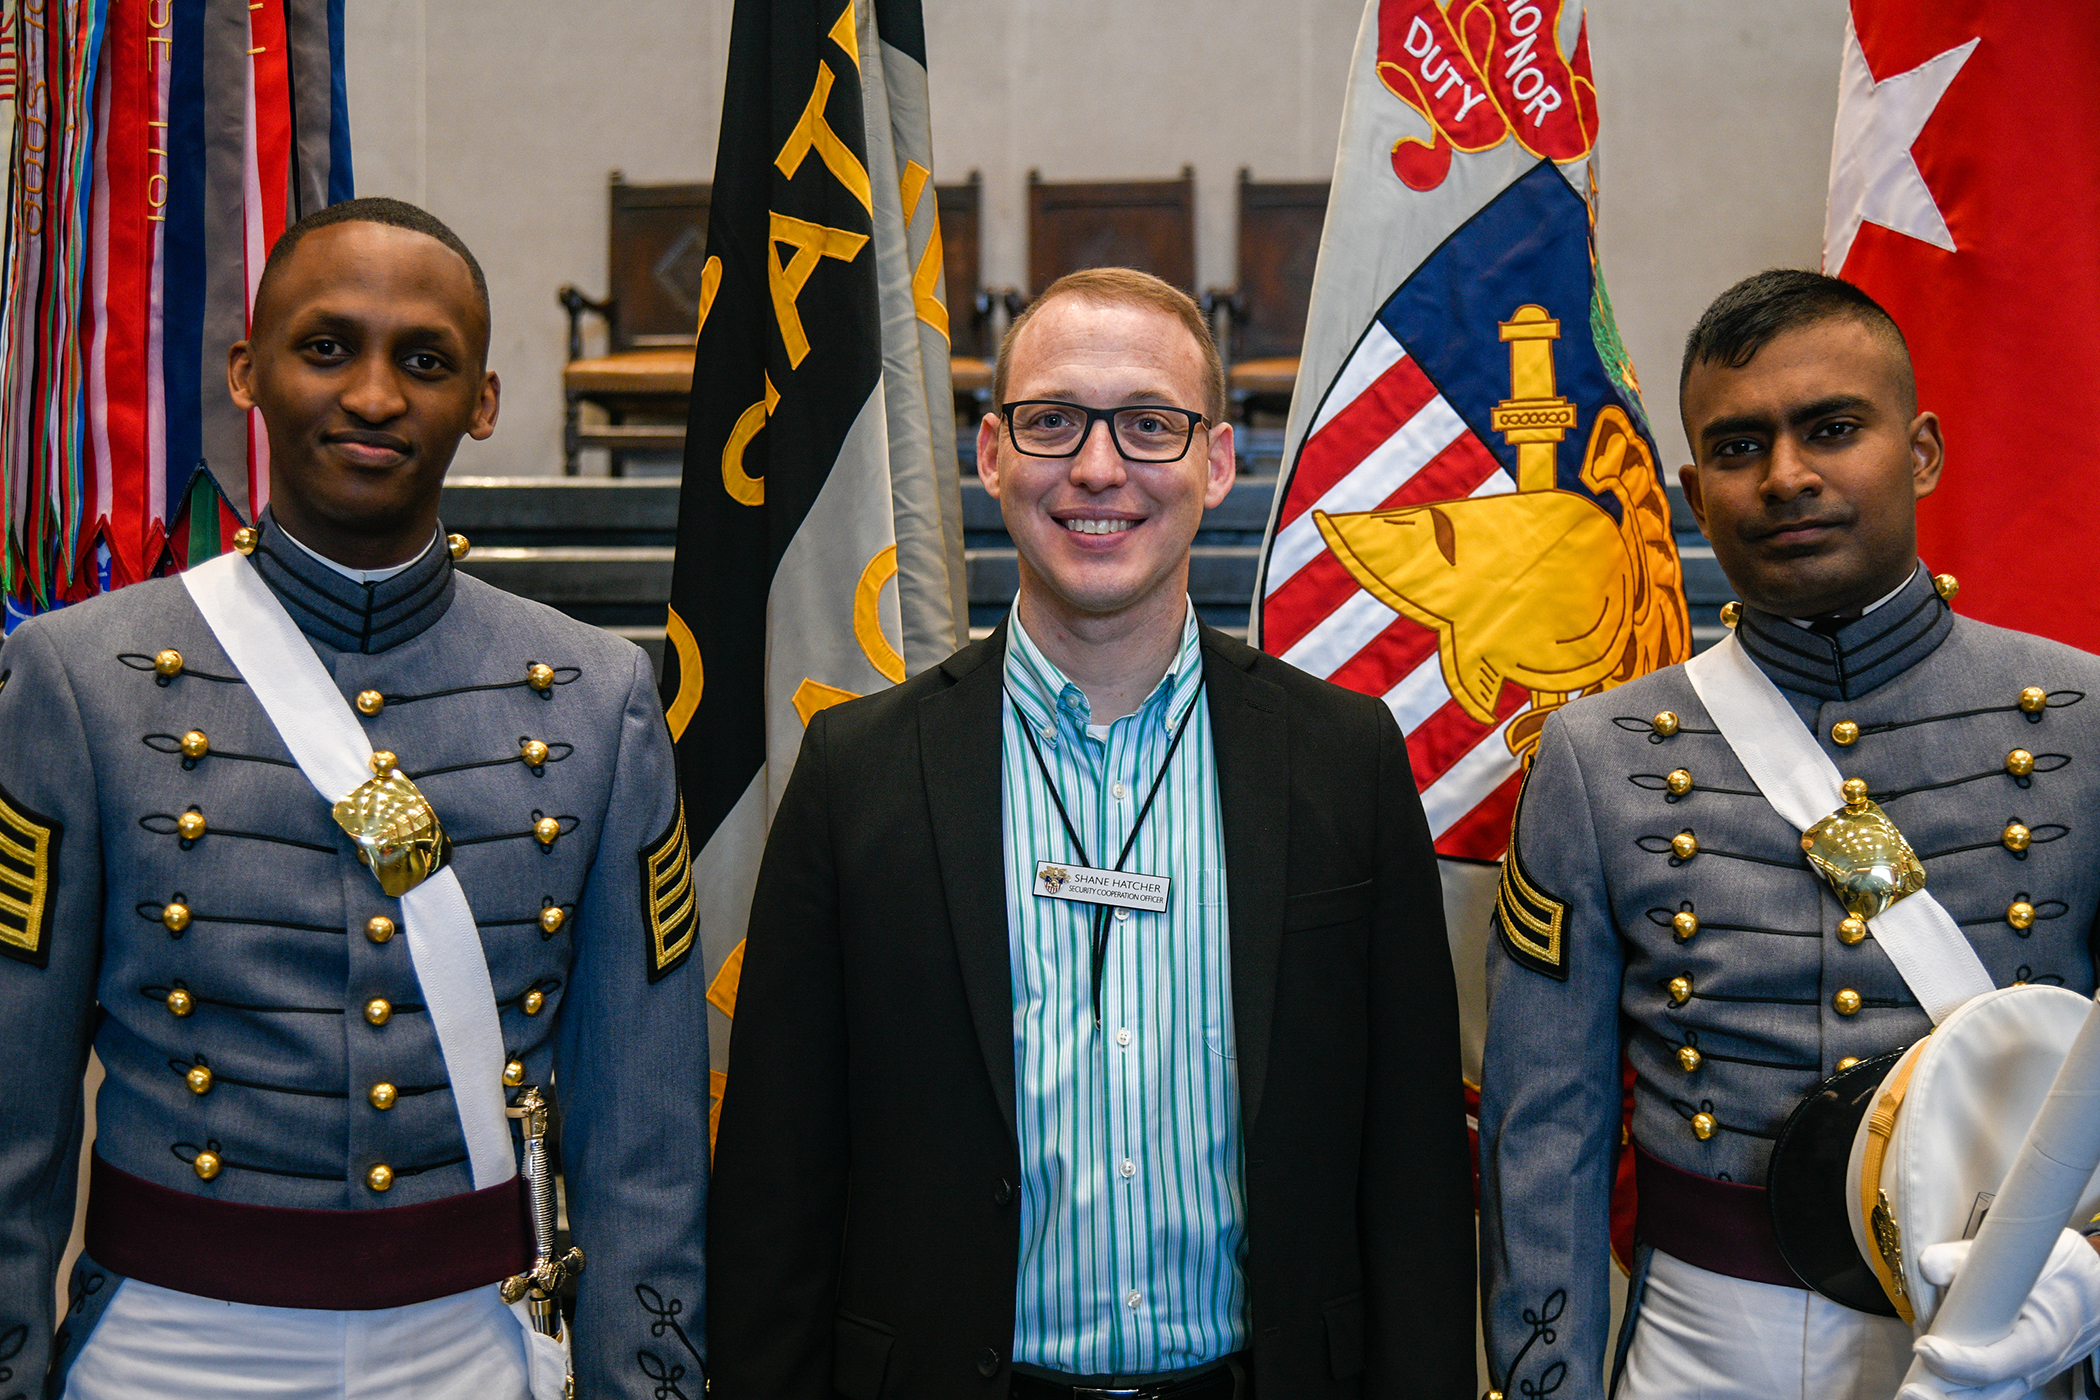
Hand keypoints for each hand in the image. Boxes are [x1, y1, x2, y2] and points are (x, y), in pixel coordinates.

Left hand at [1898, 1228, 2099, 1399]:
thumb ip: (1964, 1258)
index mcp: (2038, 1340)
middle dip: (1943, 1398)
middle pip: (1985, 1395)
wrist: (2087, 1291)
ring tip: (1910, 1393)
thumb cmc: (2054, 1271)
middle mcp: (2029, 1367)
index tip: (1924, 1345)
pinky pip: (1980, 1390)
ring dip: (1943, 1397)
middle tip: (1908, 1391)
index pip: (1995, 1364)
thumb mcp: (2017, 1255)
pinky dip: (1952, 1388)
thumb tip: (1929, 1266)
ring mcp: (2019, 1376)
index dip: (1957, 1361)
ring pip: (1981, 1398)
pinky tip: (1924, 1379)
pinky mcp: (2007, 1375)